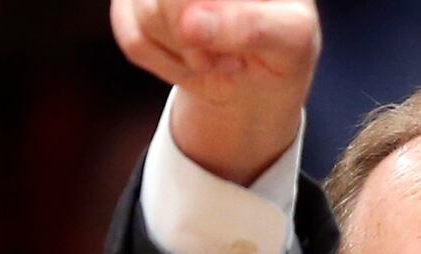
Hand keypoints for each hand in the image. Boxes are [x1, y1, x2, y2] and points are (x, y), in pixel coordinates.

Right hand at [110, 0, 317, 186]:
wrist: (252, 78)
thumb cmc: (283, 52)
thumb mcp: (290, 41)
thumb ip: (251, 26)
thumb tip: (193, 23)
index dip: (215, 21)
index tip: (231, 55)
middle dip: (193, 39)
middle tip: (222, 61)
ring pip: (146, 12)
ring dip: (180, 54)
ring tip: (212, 59)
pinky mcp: (135, 1)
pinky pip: (131, 36)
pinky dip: (157, 59)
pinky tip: (188, 57)